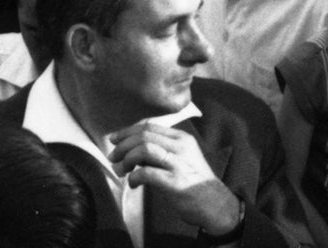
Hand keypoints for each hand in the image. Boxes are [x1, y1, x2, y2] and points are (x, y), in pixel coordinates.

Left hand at [107, 123, 241, 235]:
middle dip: (123, 145)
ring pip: (145, 149)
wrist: (214, 202)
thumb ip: (161, 150)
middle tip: (113, 157)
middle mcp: (181, 146)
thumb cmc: (193, 180)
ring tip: (122, 170)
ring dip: (127, 159)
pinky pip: (147, 173)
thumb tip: (132, 150)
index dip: (128, 130)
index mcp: (182, 137)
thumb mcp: (181, 157)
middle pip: (144, 135)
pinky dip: (134, 177)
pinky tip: (133, 183)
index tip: (114, 139)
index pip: (150, 125)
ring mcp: (179, 163)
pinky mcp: (175, 182)